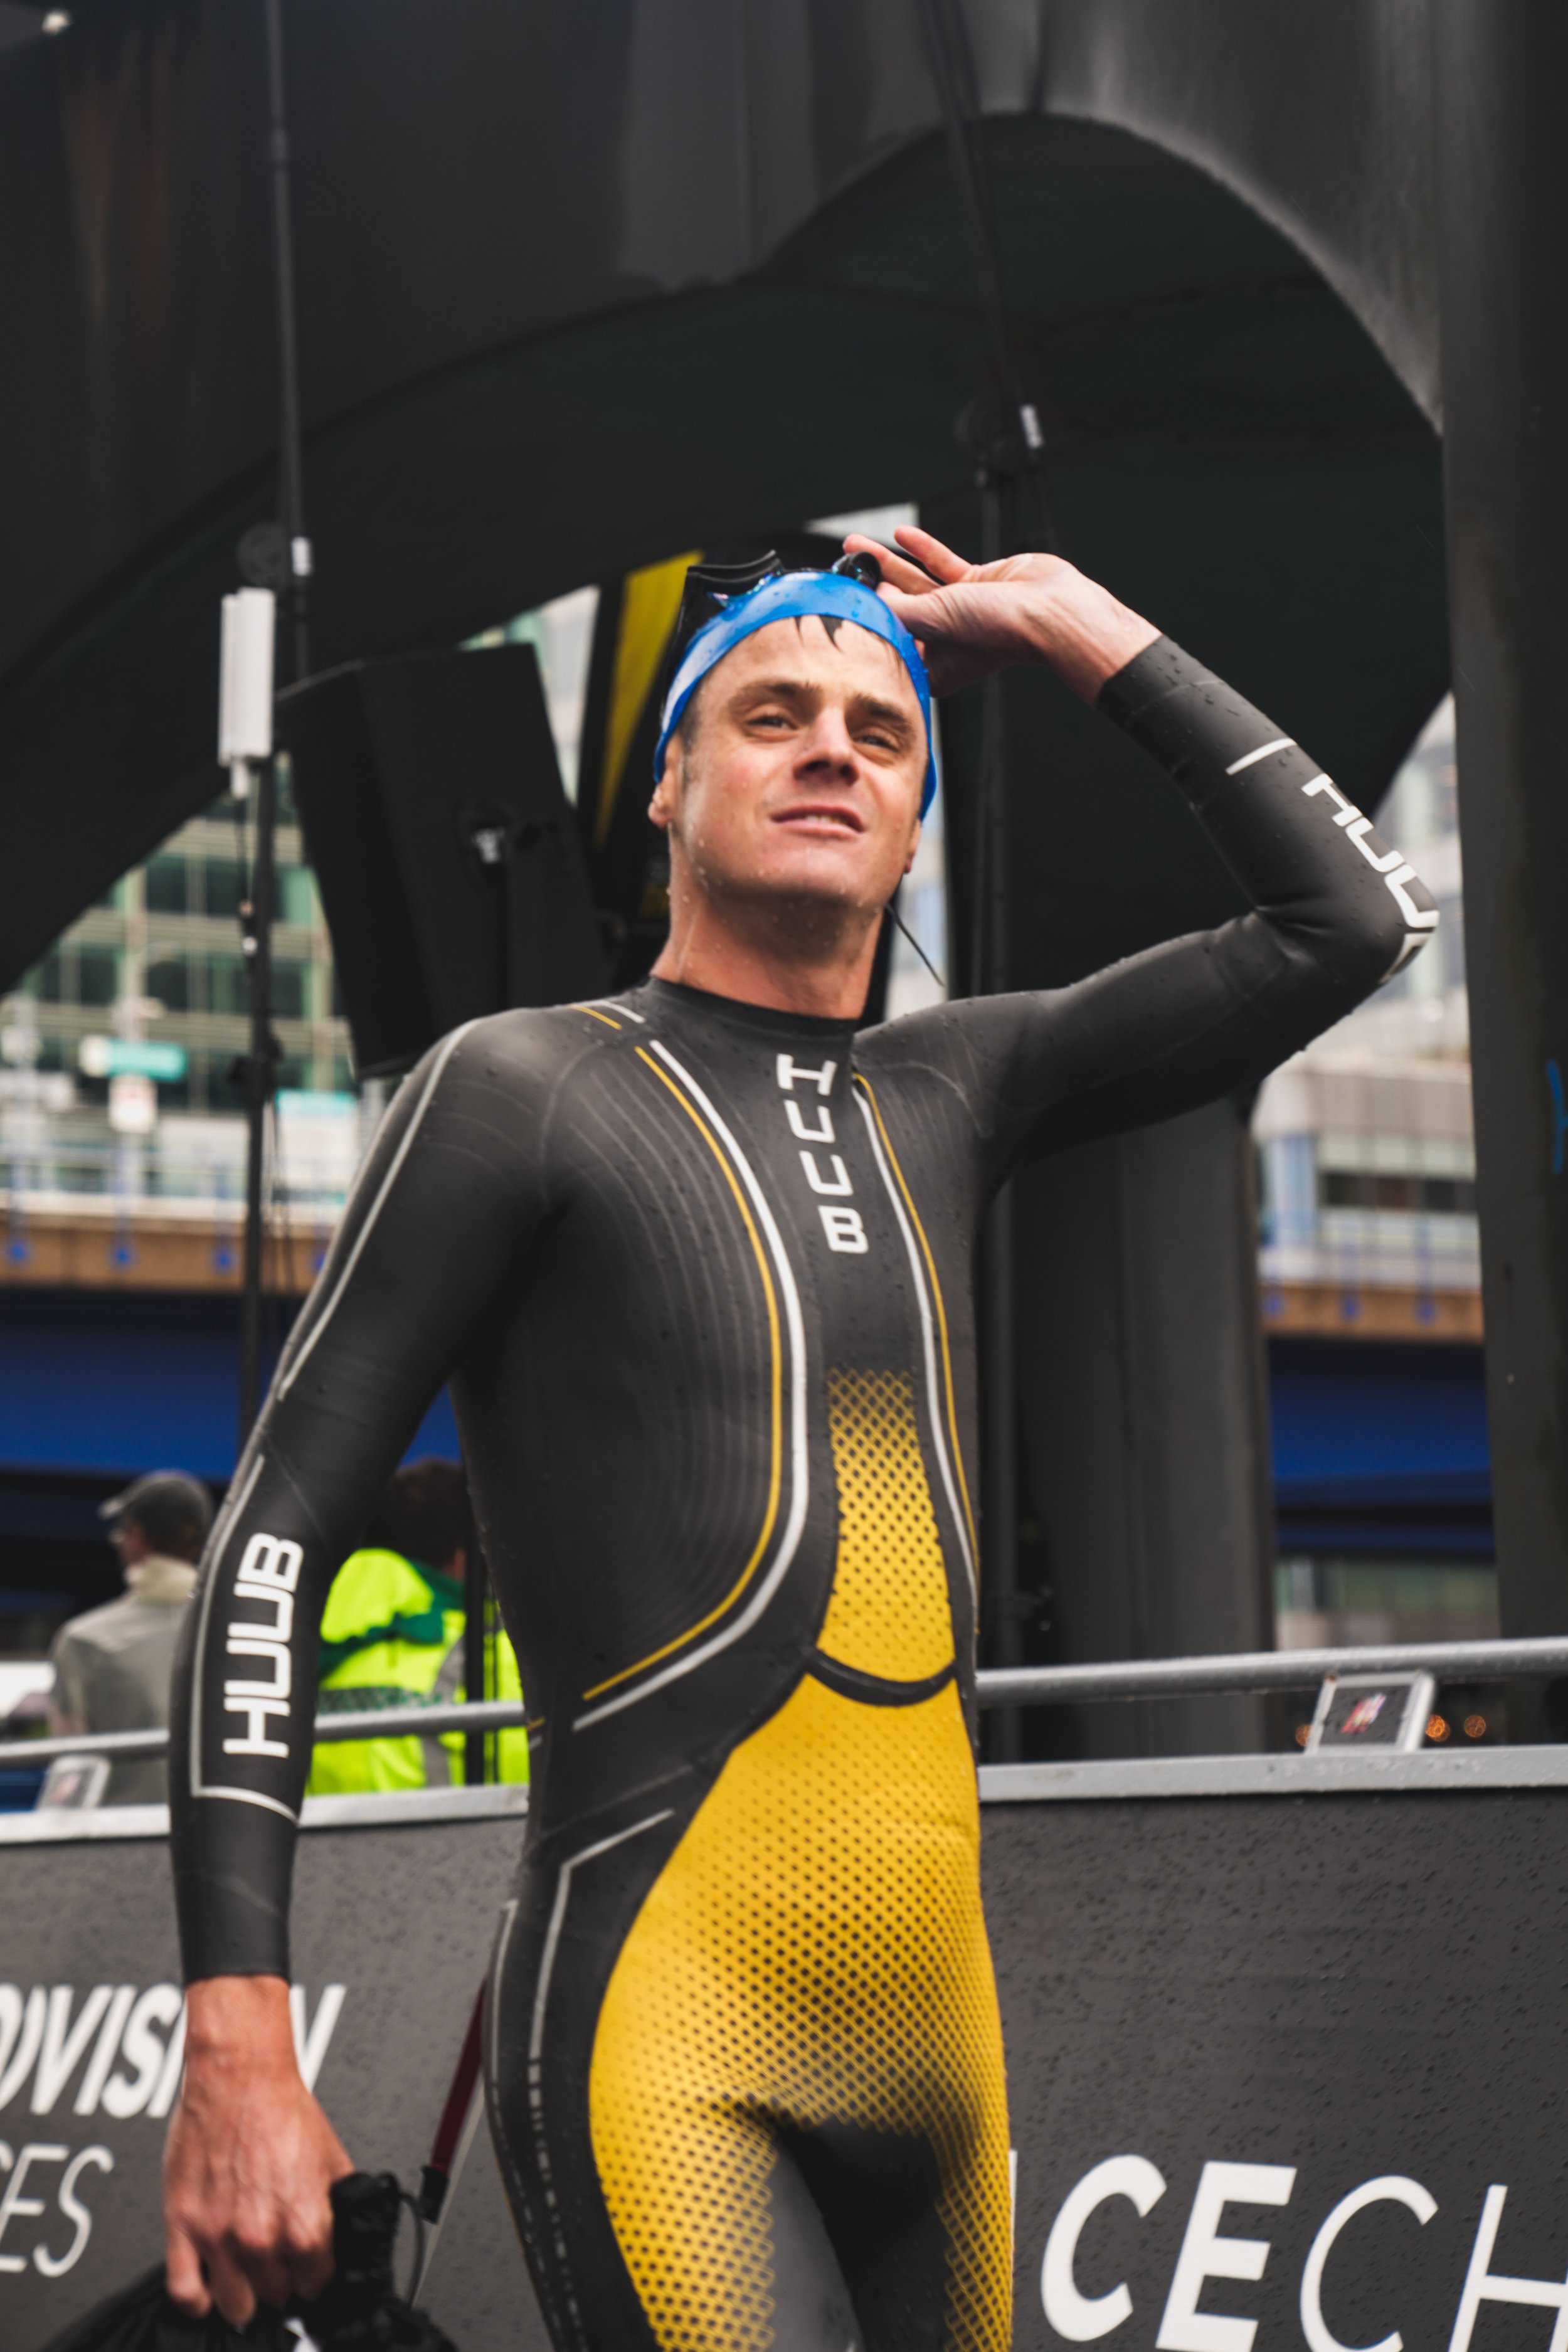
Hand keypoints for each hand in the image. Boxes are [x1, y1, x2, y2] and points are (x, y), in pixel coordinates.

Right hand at [163, 1975, 352, 2326]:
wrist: (240, 2076)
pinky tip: (208, 2292)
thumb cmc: (281, 2107)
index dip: (312, 2275)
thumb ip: (338, 2205)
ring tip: (248, 2277)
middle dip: (279, 2279)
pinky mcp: (183, 2227)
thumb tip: (346, 2231)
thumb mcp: (331, 2158)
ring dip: (243, 2295)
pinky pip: (184, 2292)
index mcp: (305, 2224)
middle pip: (276, 2295)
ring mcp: (219, 2236)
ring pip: (234, 2305)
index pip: (315, 2284)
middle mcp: (262, 2237)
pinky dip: (197, 2302)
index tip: (307, 2268)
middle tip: (277, 2262)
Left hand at [842, 525, 1158, 700]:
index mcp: (933, 665)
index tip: (838, 604)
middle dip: (867, 586)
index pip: (889, 642)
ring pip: (914, 582)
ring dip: (886, 562)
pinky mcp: (976, 584)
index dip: (864, 624)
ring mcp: (960, 610)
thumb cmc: (998, 630)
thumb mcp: (933, 620)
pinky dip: (923, 549)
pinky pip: (942, 564)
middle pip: (896, 609)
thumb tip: (864, 603)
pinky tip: (901, 535)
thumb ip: (897, 611)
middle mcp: (944, 640)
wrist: (1051, 610)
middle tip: (840, 567)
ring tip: (856, 545)